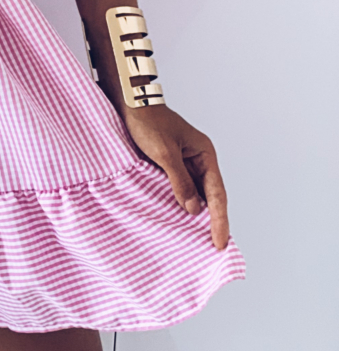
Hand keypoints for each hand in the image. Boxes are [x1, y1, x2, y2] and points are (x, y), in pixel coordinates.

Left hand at [121, 104, 230, 250]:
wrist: (129, 102)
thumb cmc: (148, 122)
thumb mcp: (164, 154)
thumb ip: (180, 182)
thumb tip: (194, 210)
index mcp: (205, 154)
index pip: (217, 194)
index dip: (219, 220)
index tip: (220, 243)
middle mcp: (199, 159)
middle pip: (210, 196)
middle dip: (213, 220)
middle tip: (216, 247)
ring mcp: (185, 162)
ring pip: (196, 193)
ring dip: (197, 213)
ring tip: (200, 239)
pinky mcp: (170, 164)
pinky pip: (181, 188)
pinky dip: (182, 203)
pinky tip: (180, 217)